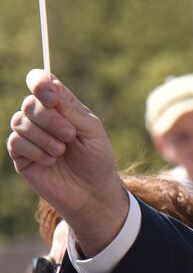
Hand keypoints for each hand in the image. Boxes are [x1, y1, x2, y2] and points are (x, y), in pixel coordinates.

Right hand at [7, 70, 127, 252]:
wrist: (92, 191)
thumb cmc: (96, 158)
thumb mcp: (92, 130)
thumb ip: (71, 109)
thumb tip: (50, 86)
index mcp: (62, 106)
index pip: (41, 82)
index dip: (40, 82)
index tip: (49, 94)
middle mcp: (42, 117)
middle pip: (30, 103)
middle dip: (49, 118)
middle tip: (70, 135)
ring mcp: (29, 135)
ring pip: (20, 122)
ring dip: (44, 137)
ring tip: (62, 151)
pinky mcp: (20, 155)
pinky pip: (16, 142)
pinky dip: (35, 150)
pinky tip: (51, 160)